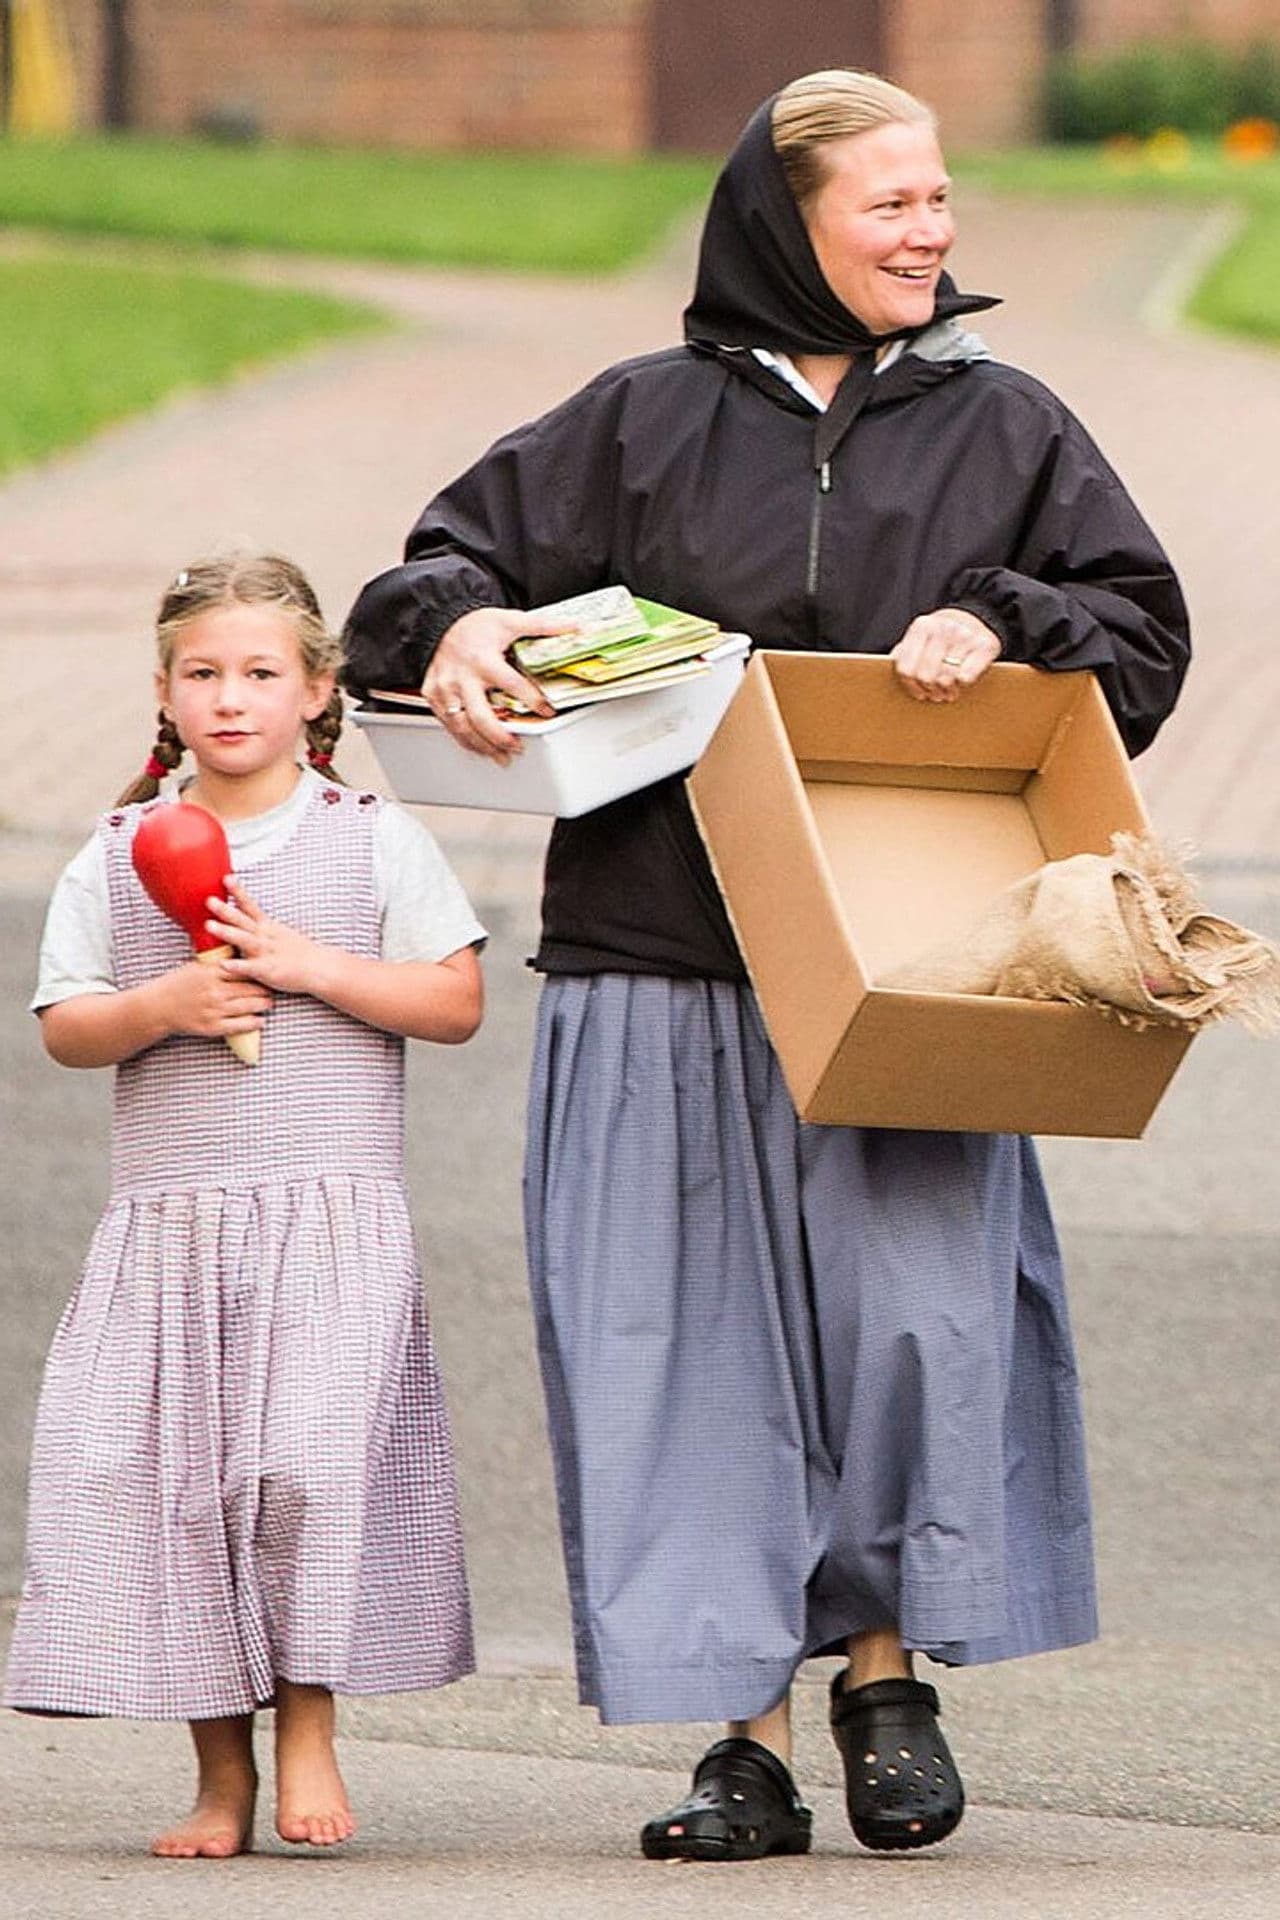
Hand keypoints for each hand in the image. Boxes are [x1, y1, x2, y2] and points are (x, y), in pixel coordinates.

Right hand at [154, 954, 271, 1040]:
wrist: (158, 1007)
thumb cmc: (178, 984)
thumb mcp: (197, 966)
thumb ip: (219, 962)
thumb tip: (241, 954)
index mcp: (212, 972)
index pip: (244, 969)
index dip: (258, 971)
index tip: (266, 971)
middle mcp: (215, 991)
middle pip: (251, 989)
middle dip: (265, 989)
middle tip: (272, 988)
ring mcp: (214, 1010)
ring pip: (249, 1007)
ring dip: (263, 1005)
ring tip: (269, 1002)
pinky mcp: (212, 1027)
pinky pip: (240, 1025)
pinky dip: (254, 1022)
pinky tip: (260, 1019)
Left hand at [206, 881, 328, 996]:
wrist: (321, 968)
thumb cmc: (299, 954)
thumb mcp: (280, 934)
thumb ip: (262, 929)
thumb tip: (245, 922)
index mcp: (268, 928)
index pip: (250, 906)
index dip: (238, 892)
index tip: (226, 878)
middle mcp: (265, 937)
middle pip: (243, 920)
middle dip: (225, 910)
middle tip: (209, 899)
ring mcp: (267, 953)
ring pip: (245, 940)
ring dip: (227, 932)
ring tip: (209, 925)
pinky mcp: (269, 971)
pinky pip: (250, 968)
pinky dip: (237, 966)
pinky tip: (223, 964)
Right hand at [423, 607, 570, 762]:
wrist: (440, 621)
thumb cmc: (475, 625)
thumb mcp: (509, 620)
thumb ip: (542, 626)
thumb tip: (573, 627)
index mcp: (482, 659)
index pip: (511, 684)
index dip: (532, 700)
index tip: (547, 711)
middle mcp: (461, 677)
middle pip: (480, 716)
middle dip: (500, 737)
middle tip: (517, 746)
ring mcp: (444, 689)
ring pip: (461, 727)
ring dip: (483, 746)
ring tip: (502, 756)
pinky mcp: (432, 696)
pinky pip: (448, 724)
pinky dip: (465, 740)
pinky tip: (480, 748)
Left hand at [890, 608, 1000, 703]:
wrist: (978, 617)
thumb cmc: (943, 636)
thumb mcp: (920, 638)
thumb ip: (903, 654)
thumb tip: (883, 672)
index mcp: (921, 627)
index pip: (906, 668)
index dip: (911, 686)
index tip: (918, 692)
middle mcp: (942, 628)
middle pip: (925, 676)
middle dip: (930, 691)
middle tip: (935, 694)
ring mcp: (964, 636)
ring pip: (946, 679)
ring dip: (946, 691)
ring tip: (948, 691)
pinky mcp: (985, 645)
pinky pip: (966, 677)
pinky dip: (963, 685)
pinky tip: (961, 683)